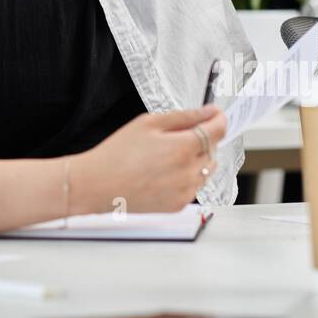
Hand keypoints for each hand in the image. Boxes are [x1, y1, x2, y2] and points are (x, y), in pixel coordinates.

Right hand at [76, 105, 227, 214]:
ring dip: (198, 158)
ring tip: (168, 155)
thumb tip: (209, 112)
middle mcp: (190, 172)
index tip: (216, 114)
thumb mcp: (148, 123)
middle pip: (213, 149)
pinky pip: (195, 186)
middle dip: (204, 138)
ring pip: (208, 169)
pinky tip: (164, 172)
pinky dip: (188, 176)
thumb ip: (184, 116)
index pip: (218, 130)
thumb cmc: (118, 153)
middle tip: (178, 134)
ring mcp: (186, 191)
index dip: (219, 119)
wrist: (98, 186)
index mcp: (183, 148)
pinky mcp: (179, 205)